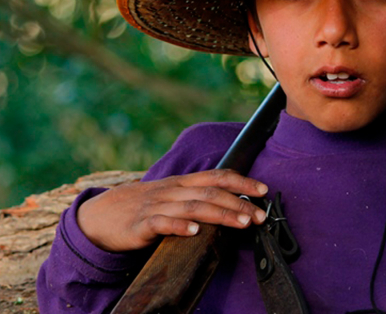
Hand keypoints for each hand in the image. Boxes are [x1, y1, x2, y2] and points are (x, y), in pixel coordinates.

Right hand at [77, 169, 267, 251]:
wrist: (100, 214)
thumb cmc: (142, 205)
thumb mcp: (170, 195)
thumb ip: (194, 196)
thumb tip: (228, 202)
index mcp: (182, 183)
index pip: (217, 176)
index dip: (241, 181)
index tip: (262, 190)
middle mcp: (173, 190)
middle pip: (210, 192)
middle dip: (238, 202)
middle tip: (259, 215)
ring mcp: (157, 205)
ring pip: (193, 206)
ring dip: (220, 213)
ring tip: (240, 222)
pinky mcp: (141, 224)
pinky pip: (161, 222)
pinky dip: (179, 226)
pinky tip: (193, 231)